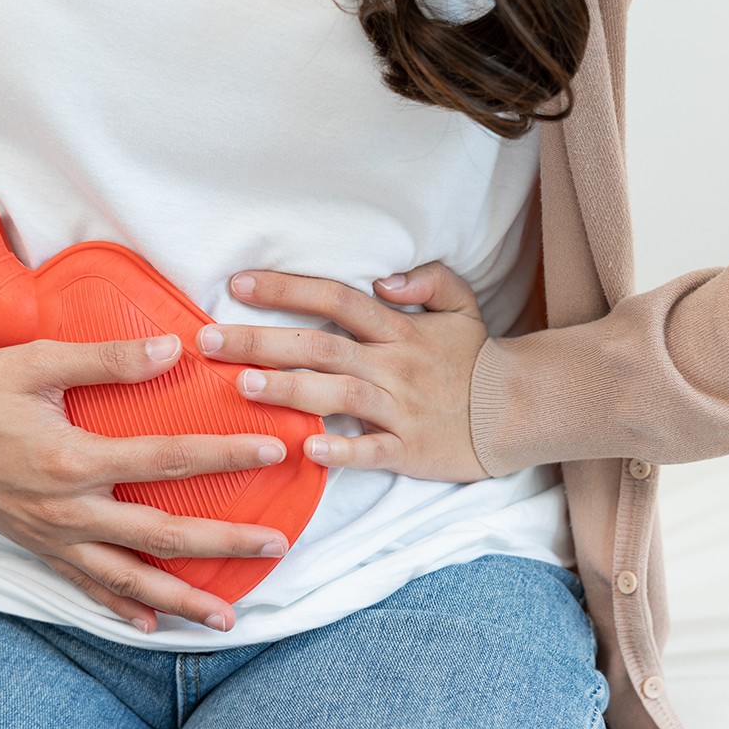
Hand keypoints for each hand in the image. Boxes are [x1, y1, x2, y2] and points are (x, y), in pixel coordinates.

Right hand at [0, 336, 290, 633]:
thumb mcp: (39, 362)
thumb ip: (109, 359)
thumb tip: (175, 347)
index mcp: (74, 460)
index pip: (169, 460)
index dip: (226, 455)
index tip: (274, 451)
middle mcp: (67, 510)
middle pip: (161, 536)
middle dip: (223, 544)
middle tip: (275, 546)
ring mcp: (52, 537)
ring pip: (128, 579)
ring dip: (181, 600)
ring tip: (227, 620)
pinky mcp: (38, 548)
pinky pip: (87, 587)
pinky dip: (122, 608)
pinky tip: (153, 625)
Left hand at [196, 262, 490, 482]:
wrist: (520, 411)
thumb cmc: (478, 361)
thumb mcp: (463, 306)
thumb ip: (428, 280)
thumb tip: (385, 277)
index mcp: (398, 329)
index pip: (335, 299)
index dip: (286, 290)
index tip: (236, 285)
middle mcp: (393, 365)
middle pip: (320, 346)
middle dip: (261, 341)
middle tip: (208, 341)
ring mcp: (400, 408)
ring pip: (338, 395)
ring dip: (291, 390)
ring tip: (245, 387)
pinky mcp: (409, 449)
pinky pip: (372, 451)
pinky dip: (341, 451)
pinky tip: (307, 449)